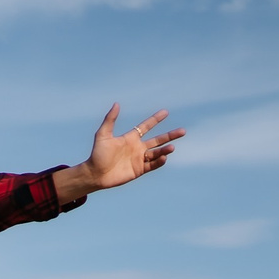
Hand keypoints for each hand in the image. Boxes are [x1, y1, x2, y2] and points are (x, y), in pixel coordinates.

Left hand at [55, 104, 181, 201]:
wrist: (95, 174)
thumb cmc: (97, 154)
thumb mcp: (103, 135)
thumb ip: (110, 120)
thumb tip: (116, 104)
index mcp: (130, 138)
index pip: (146, 126)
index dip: (155, 119)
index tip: (165, 112)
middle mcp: (137, 147)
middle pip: (157, 140)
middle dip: (170, 135)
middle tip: (183, 131)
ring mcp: (139, 159)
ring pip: (156, 153)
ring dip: (165, 150)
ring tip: (172, 147)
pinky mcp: (139, 170)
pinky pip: (152, 165)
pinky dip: (158, 161)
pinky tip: (163, 157)